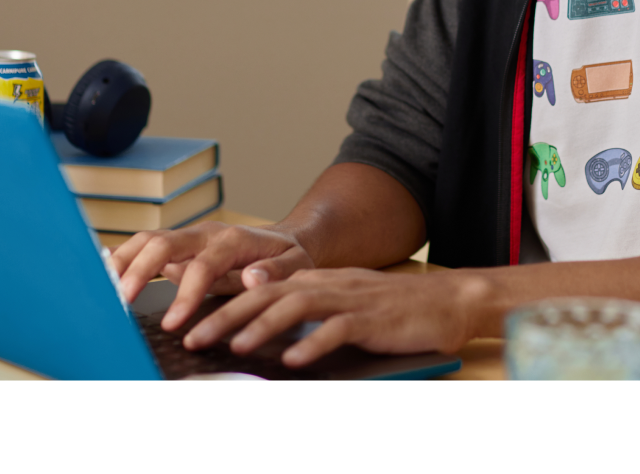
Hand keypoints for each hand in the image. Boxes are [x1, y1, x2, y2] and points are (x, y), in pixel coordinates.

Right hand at [110, 221, 314, 329]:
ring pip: (147, 240)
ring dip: (122, 262)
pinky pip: (144, 247)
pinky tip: (104, 277)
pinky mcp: (178, 245)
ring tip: (101, 290)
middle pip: (163, 244)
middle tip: (120, 303)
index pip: (203, 265)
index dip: (185, 294)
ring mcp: (189, 237)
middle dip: (138, 271)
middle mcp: (206, 233)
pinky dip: (122, 259)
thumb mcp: (296, 264)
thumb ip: (275, 272)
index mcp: (233, 239)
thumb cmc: (288, 256)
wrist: (285, 240)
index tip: (173, 324)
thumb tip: (253, 278)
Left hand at [182, 267, 491, 366]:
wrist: (447, 302)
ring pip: (297, 306)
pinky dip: (314, 343)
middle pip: (269, 294)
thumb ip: (310, 314)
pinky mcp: (372, 318)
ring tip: (235, 345)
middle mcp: (329, 284)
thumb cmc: (393, 312)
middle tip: (195, 337)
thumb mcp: (345, 307)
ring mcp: (350, 299)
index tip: (192, 323)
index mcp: (318, 281)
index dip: (224, 305)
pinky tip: (294, 358)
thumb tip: (266, 334)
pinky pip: (338, 329)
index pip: (262, 289)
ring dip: (262, 325)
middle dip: (228, 315)